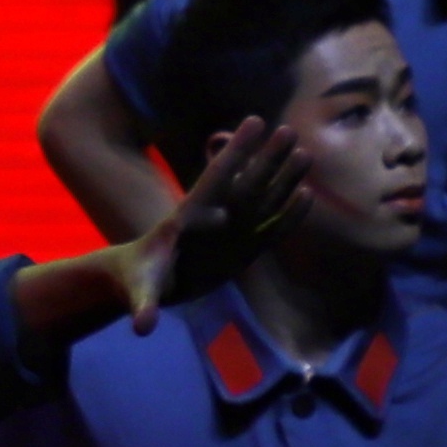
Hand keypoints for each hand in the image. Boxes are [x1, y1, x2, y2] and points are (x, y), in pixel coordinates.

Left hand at [103, 115, 309, 319]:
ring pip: (263, 199)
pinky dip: (289, 214)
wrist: (147, 285)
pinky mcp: (244, 249)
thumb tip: (142, 326)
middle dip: (267, 157)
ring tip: (304, 152)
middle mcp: (216, 217)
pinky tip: (307, 196)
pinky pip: (271, 228)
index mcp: (189, 216)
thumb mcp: (139, 291)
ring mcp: (232, 231)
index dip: (235, 151)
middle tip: (289, 129)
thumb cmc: (138, 280)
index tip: (254, 121)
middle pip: (246, 182)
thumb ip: (144, 305)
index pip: (216, 178)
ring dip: (283, 177)